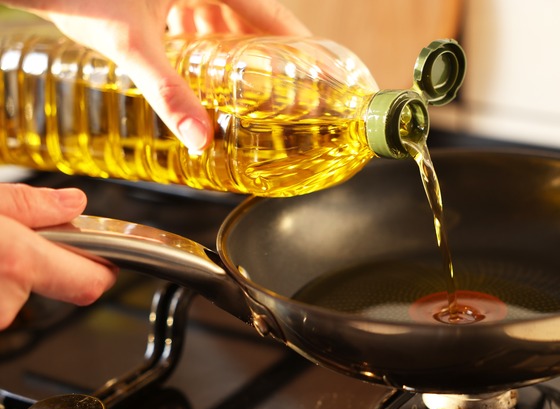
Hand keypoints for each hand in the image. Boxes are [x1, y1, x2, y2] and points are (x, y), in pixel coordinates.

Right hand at [0, 184, 116, 329]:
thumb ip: (29, 204)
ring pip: (15, 295)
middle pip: (49, 287)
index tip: (106, 258)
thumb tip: (71, 204)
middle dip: (39, 263)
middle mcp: (3, 303)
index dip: (103, 270)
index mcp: (16, 263)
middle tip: (17, 239)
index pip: (90, 283)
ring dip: (8, 275)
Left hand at [2, 0, 309, 151]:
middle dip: (267, 55)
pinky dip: (206, 41)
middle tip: (285, 90)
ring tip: (248, 87)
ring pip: (225, 16)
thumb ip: (168, 92)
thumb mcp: (131, 44)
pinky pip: (200, 14)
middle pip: (252, 17)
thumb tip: (199, 138)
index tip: (321, 69)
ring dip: (235, 51)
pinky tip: (204, 67)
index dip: (301, 44)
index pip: (273, 12)